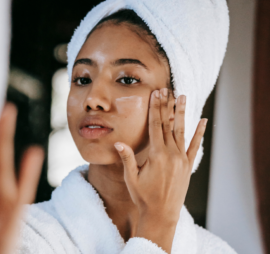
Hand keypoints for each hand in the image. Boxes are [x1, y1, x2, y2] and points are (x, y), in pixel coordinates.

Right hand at [114, 88, 206, 252]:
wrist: (162, 214)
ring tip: (183, 97)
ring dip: (182, 113)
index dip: (155, 108)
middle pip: (168, 124)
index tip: (156, 94)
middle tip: (166, 89)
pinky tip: (203, 121)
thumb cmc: (143, 197)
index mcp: (157, 155)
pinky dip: (199, 133)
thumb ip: (127, 159)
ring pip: (182, 131)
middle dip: (166, 105)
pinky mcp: (188, 166)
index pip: (156, 126)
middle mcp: (172, 154)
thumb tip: (119, 142)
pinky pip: (194, 146)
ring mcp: (182, 159)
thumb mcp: (131, 178)